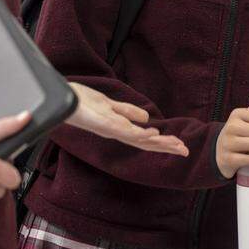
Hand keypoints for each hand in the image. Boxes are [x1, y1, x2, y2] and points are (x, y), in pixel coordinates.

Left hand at [66, 83, 187, 155]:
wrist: (63, 97)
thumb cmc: (82, 101)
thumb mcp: (110, 105)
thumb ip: (127, 112)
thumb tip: (146, 119)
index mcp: (119, 129)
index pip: (145, 138)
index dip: (163, 142)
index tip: (181, 144)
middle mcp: (116, 132)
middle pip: (145, 143)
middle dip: (165, 147)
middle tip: (185, 150)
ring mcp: (111, 130)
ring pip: (139, 140)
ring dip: (158, 143)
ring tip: (175, 145)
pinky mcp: (103, 125)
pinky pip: (124, 131)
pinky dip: (140, 134)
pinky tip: (152, 134)